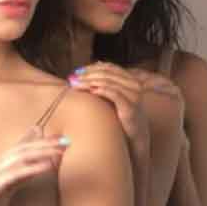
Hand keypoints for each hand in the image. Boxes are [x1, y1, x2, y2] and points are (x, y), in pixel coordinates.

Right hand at [0, 134, 69, 205]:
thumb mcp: (5, 190)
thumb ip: (19, 177)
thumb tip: (35, 169)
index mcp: (0, 164)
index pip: (23, 148)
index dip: (42, 142)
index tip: (60, 140)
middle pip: (25, 148)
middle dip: (47, 143)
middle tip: (66, 141)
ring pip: (22, 156)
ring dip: (43, 151)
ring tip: (60, 150)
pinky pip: (16, 173)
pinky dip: (33, 167)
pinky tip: (47, 166)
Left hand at [68, 62, 183, 142]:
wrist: (134, 138)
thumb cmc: (121, 117)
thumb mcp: (112, 98)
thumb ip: (103, 84)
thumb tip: (85, 72)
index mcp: (130, 79)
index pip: (109, 67)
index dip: (92, 68)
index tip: (77, 72)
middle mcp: (134, 85)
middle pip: (107, 73)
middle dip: (87, 75)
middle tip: (72, 79)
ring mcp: (134, 95)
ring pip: (109, 82)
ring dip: (90, 82)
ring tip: (77, 85)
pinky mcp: (131, 107)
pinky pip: (115, 95)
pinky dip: (102, 90)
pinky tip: (91, 91)